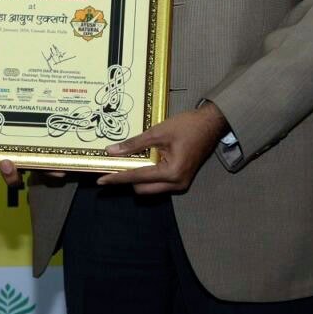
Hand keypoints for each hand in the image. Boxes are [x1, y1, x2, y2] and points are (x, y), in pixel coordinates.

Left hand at [96, 104, 228, 194]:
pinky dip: (148, 176)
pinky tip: (141, 163)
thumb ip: (134, 144)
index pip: (137, 177)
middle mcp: (176, 184)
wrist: (211, 124)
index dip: (117, 178)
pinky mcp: (181, 180)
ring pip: (150, 189)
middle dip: (126, 181)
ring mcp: (180, 184)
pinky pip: (158, 184)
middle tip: (112, 169)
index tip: (100, 180)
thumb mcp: (158, 132)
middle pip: (142, 189)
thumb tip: (112, 152)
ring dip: (137, 179)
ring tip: (125, 164)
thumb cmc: (187, 126)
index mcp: (171, 172)